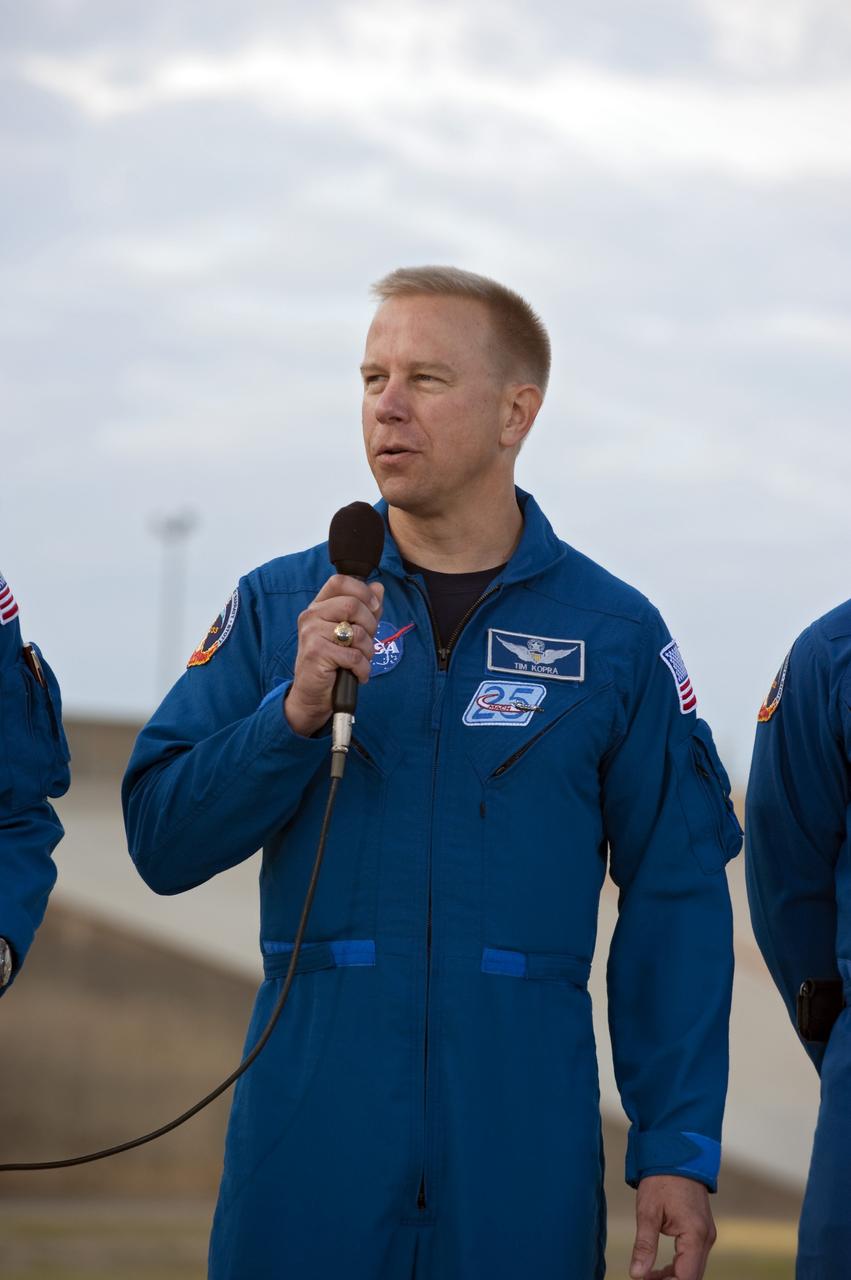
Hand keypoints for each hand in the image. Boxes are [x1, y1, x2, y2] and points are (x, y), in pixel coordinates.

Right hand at [285, 575, 383, 736]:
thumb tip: (378, 587)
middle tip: (367, 642)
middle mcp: (311, 616)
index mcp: (319, 606)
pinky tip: (357, 673)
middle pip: (352, 605)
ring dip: (368, 651)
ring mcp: (311, 633)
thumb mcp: (350, 632)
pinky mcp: (316, 653)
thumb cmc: (332, 662)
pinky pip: (354, 656)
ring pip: (357, 632)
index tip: (374, 606)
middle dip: (370, 625)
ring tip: (360, 661)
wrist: (312, 694)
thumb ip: (365, 609)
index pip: (339, 581)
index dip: (362, 591)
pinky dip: (362, 668)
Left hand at [629, 1176, 715, 1279]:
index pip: (686, 1278)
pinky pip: (692, 1258)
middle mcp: (706, 1238)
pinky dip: (677, 1267)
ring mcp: (706, 1235)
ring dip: (673, 1278)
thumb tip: (636, 1275)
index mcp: (695, 1234)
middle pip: (692, 1277)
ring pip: (693, 1270)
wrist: (677, 1153)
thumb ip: (644, 1245)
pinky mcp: (701, 1231)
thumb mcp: (648, 1211)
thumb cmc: (661, 1178)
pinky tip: (658, 1269)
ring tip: (648, 1278)